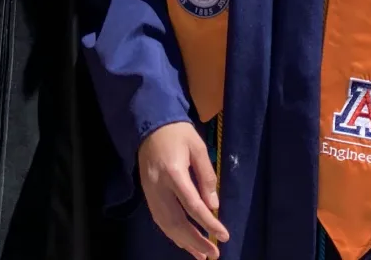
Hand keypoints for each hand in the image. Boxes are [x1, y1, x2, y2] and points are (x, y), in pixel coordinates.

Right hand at [138, 121, 228, 258]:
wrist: (150, 124)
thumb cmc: (177, 132)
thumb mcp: (198, 147)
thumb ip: (206, 176)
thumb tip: (213, 205)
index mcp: (173, 173)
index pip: (192, 205)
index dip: (209, 223)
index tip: (224, 235)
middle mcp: (158, 186)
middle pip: (177, 221)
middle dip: (196, 240)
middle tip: (214, 254)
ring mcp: (150, 191)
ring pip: (166, 224)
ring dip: (184, 242)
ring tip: (201, 255)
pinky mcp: (147, 193)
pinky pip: (159, 219)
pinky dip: (172, 233)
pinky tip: (184, 242)